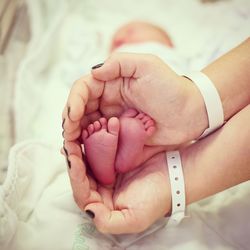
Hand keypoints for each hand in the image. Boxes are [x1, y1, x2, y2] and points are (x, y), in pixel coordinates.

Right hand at [63, 53, 207, 145]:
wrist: (191, 112)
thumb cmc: (171, 88)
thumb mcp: (147, 66)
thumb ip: (119, 64)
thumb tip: (93, 72)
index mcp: (111, 83)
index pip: (84, 90)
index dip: (74, 102)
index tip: (72, 116)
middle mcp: (108, 101)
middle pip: (80, 111)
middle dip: (70, 122)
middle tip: (67, 135)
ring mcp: (113, 120)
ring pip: (87, 128)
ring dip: (77, 137)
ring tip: (71, 147)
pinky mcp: (120, 137)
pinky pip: (100, 142)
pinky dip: (90, 148)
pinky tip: (83, 154)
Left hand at [64, 141, 169, 233]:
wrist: (176, 176)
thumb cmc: (157, 198)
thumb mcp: (134, 218)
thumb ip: (108, 222)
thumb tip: (89, 210)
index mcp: (104, 204)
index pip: (83, 193)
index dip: (76, 178)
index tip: (73, 160)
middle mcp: (103, 188)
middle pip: (82, 176)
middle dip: (74, 161)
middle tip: (69, 145)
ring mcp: (109, 171)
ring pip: (88, 161)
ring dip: (80, 150)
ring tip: (74, 138)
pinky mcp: (115, 156)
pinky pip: (101, 149)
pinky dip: (93, 142)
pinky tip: (87, 133)